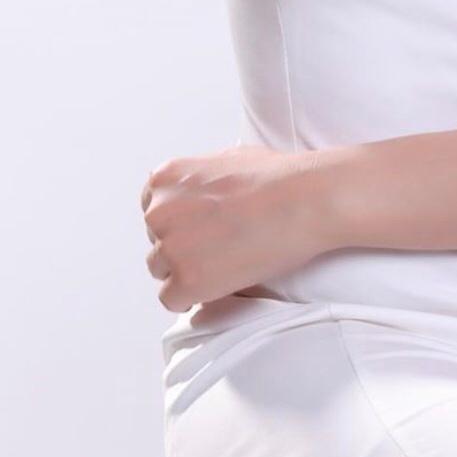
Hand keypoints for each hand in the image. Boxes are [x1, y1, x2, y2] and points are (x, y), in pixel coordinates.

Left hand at [140, 144, 327, 312]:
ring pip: (162, 271)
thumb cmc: (276, 176)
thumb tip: (195, 192)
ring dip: (188, 270)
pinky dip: (194, 295)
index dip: (180, 222)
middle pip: (157, 241)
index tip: (201, 227)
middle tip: (220, 244)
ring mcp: (170, 248)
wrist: (303, 199)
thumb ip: (197, 178)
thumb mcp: (226, 157)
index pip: (153, 210)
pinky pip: (172, 300)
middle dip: (184, 245)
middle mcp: (159, 211)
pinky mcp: (185, 281)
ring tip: (226, 261)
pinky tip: (221, 280)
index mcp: (165, 179)